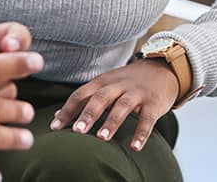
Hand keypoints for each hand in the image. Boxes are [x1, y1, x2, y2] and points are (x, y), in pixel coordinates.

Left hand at [49, 59, 177, 151]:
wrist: (161, 69)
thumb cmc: (127, 82)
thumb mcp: (105, 85)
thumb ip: (84, 99)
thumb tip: (57, 116)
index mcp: (102, 81)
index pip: (80, 94)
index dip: (67, 110)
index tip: (54, 127)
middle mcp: (117, 85)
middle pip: (100, 98)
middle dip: (88, 114)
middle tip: (77, 131)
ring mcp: (136, 93)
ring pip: (122, 106)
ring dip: (111, 122)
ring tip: (101, 138)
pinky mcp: (153, 103)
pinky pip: (147, 119)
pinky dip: (141, 133)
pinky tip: (135, 147)